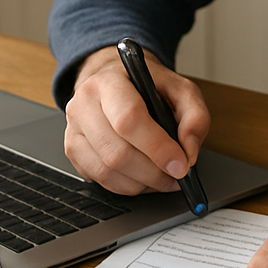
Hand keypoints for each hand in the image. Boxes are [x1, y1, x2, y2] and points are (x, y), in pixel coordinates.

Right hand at [63, 45, 210, 195]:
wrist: (116, 81)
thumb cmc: (147, 85)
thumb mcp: (180, 88)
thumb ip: (194, 116)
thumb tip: (189, 152)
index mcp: (109, 82)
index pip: (128, 119)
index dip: (157, 147)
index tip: (181, 164)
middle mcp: (84, 104)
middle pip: (117, 152)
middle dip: (154, 171)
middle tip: (178, 174)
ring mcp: (74, 130)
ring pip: (107, 171)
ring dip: (143, 183)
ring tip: (165, 177)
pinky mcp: (73, 152)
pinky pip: (101, 180)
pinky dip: (129, 186)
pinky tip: (145, 177)